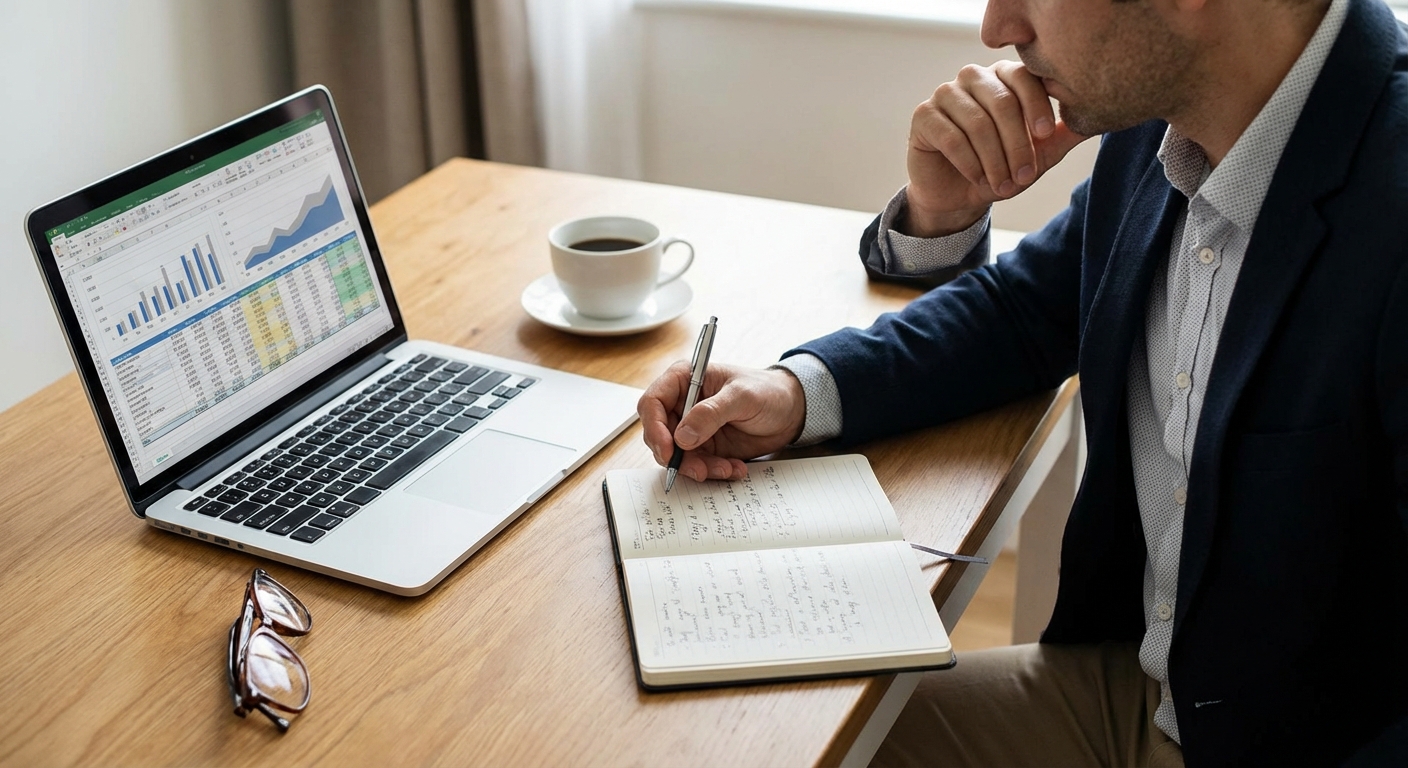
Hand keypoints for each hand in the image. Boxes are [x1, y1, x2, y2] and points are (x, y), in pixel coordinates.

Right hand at [638, 362, 806, 482]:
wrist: (790, 411)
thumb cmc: (767, 391)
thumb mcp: (742, 396)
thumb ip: (711, 413)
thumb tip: (682, 436)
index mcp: (684, 380)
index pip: (653, 403)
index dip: (654, 428)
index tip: (668, 450)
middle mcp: (683, 404)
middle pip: (659, 435)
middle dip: (676, 456)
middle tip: (698, 469)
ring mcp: (692, 428)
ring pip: (677, 456)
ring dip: (698, 468)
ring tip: (726, 468)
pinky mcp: (705, 447)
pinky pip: (697, 466)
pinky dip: (713, 472)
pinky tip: (735, 468)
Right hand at [904, 60, 1089, 236]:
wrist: (958, 196)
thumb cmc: (999, 169)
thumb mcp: (1038, 157)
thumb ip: (1062, 137)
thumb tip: (1098, 120)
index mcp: (1004, 78)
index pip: (1025, 78)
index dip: (1037, 105)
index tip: (1045, 134)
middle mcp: (974, 78)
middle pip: (1002, 101)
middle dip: (1017, 144)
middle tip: (1025, 177)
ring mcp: (946, 94)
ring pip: (977, 122)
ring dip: (994, 160)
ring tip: (1003, 185)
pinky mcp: (923, 116)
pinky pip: (951, 136)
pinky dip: (969, 162)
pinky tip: (977, 179)